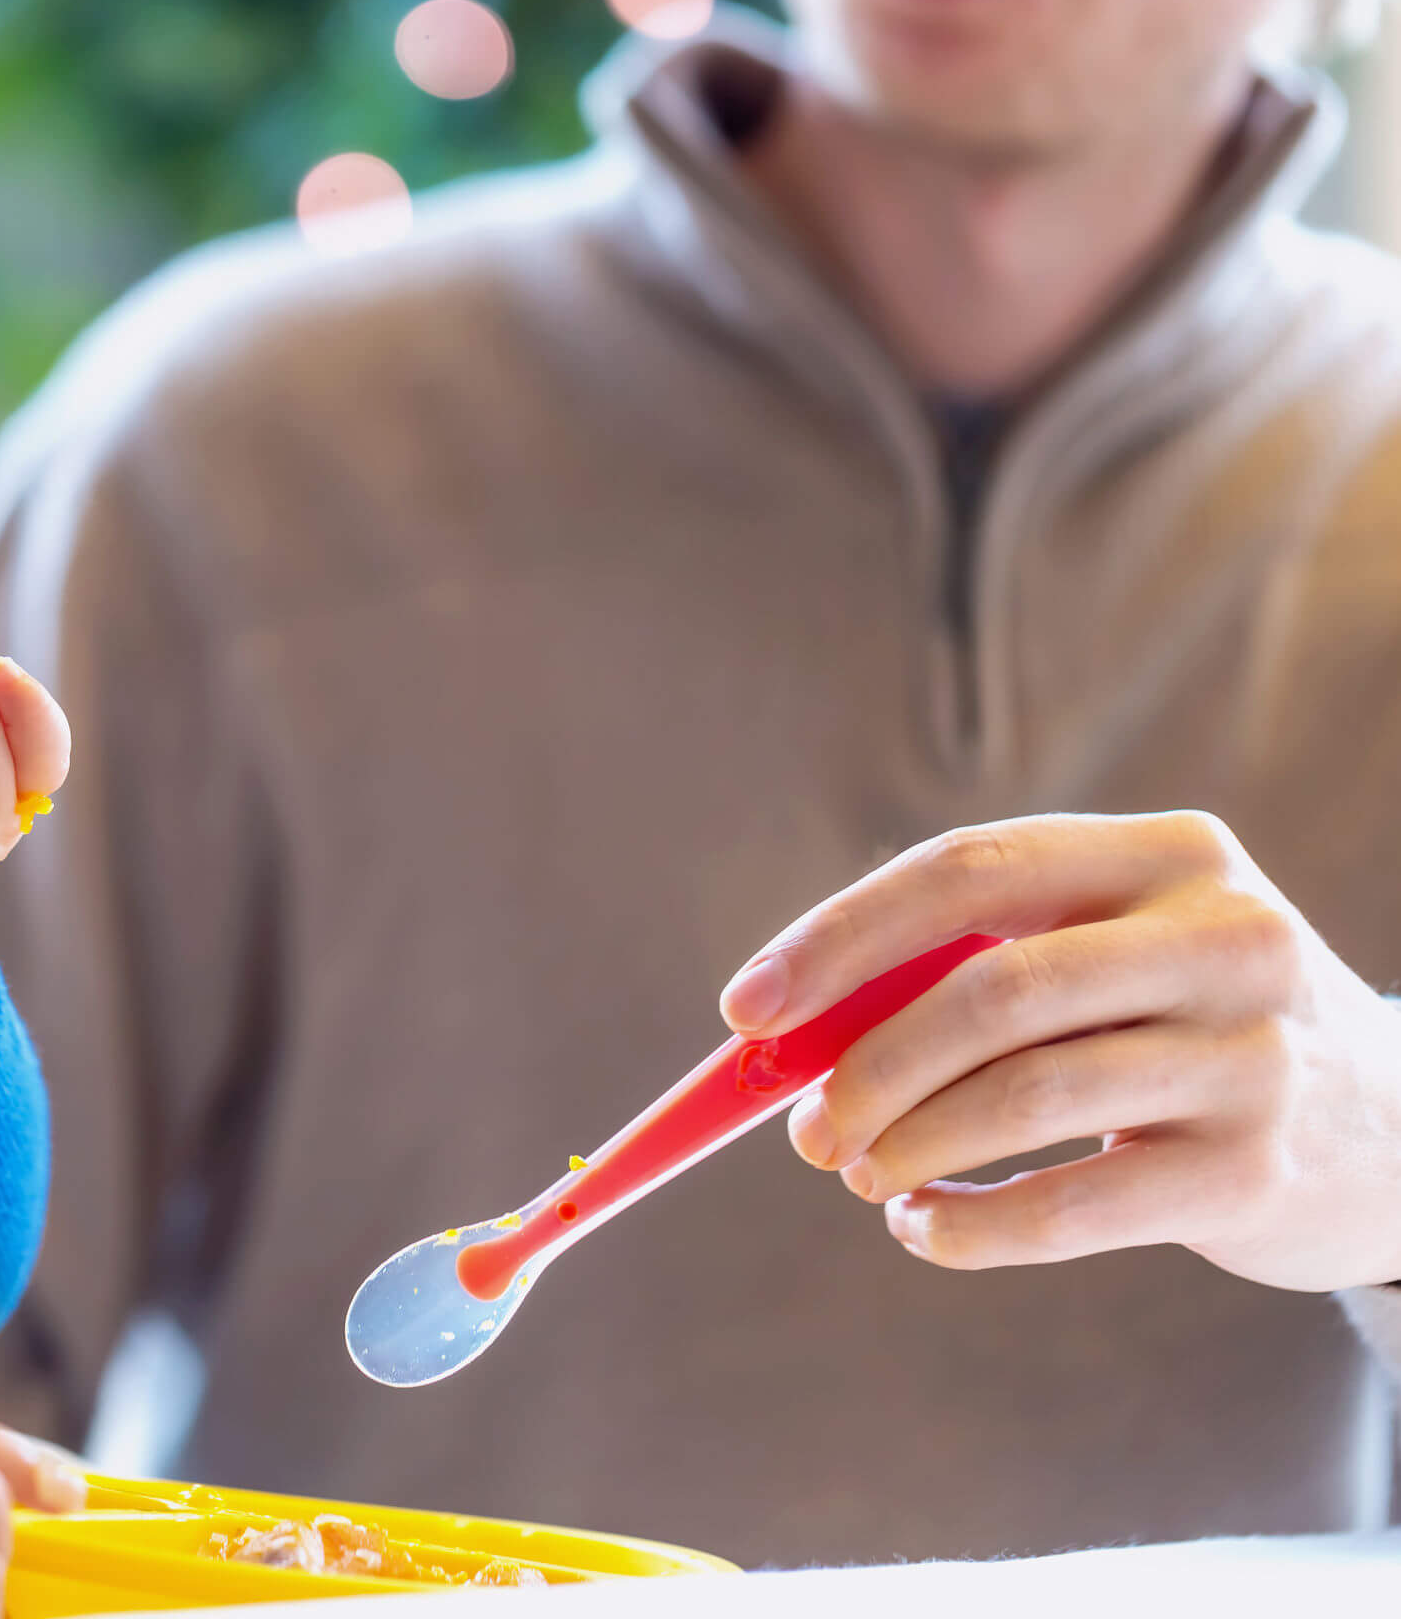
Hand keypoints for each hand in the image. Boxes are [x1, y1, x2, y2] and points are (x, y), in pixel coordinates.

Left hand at [718, 811, 1400, 1290]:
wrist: (1388, 1135)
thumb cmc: (1180, 1031)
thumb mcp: (1105, 959)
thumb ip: (961, 972)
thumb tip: (779, 1036)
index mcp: (1164, 853)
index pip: (969, 870)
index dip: (840, 939)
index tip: (746, 1009)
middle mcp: (1224, 935)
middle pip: (990, 991)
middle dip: (866, 1066)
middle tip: (802, 1129)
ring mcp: (1251, 1053)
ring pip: (1025, 1097)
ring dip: (907, 1145)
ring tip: (856, 1171)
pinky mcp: (1255, 1171)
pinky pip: (1072, 1205)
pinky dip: (968, 1224)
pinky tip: (922, 1228)